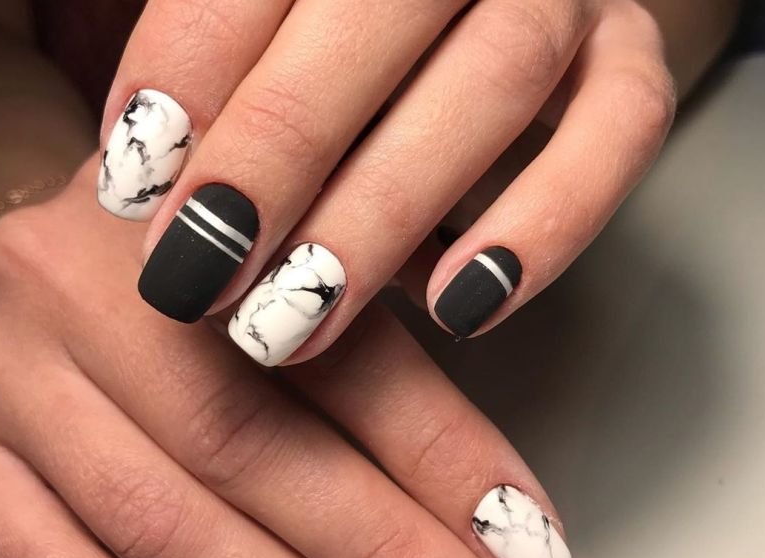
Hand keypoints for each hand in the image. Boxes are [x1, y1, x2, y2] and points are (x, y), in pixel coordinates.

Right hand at [0, 166, 570, 557]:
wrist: (41, 238)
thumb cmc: (197, 250)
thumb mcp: (283, 242)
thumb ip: (367, 315)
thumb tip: (479, 458)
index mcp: (198, 219)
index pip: (348, 355)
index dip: (451, 464)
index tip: (529, 550)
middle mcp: (92, 292)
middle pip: (257, 451)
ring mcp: (13, 380)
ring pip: (163, 526)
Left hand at [97, 0, 674, 357]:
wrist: (495, 18)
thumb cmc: (352, 48)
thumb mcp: (279, 43)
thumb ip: (228, 79)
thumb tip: (150, 186)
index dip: (189, 71)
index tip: (135, 190)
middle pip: (374, 18)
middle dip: (276, 158)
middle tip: (200, 279)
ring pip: (493, 79)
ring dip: (383, 216)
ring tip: (297, 321)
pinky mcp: (630, 69)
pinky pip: (618, 137)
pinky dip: (544, 227)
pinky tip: (459, 309)